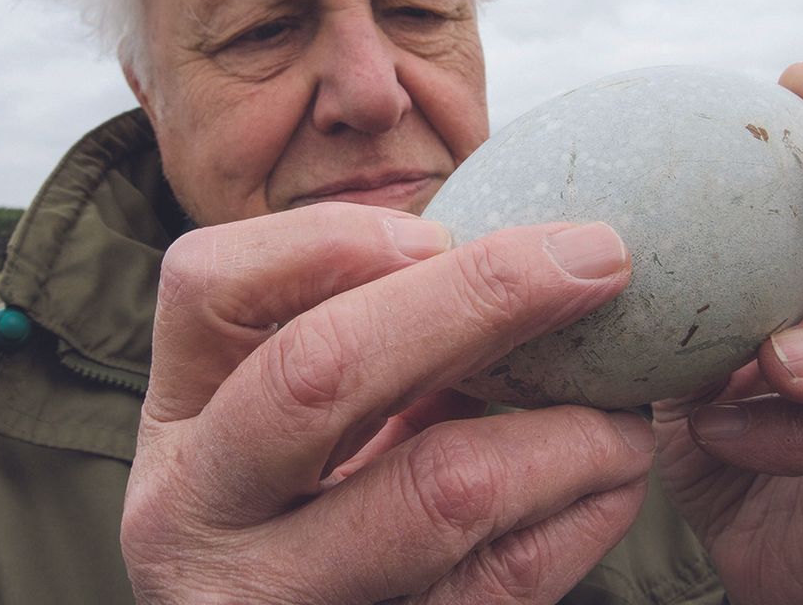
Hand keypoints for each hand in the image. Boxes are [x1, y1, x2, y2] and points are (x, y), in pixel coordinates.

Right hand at [121, 203, 655, 603]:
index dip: (332, 240)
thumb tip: (517, 254)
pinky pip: (503, 582)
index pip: (208, 284)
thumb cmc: (299, 505)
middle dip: (481, 295)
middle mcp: (199, 514)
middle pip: (324, 369)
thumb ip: (357, 338)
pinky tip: (610, 477)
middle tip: (595, 257)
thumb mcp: (283, 418)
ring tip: (625, 406)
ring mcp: (280, 600)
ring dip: (566, 432)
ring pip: (442, 491)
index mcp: (177, 422)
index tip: (441, 233)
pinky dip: (583, 515)